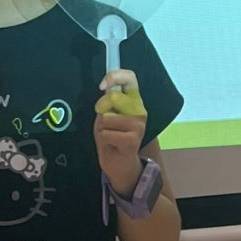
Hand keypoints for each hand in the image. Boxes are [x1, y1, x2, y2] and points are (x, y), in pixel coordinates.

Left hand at [93, 68, 146, 197]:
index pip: (130, 78)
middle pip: (114, 98)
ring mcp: (139, 125)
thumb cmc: (110, 136)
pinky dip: (103, 140)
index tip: (102, 85)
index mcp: (133, 100)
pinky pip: (107, 134)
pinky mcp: (134, 140)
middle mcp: (140, 110)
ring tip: (110, 136)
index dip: (115, 76)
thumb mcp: (106, 114)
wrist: (118, 164)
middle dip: (101, 110)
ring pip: (107, 118)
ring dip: (101, 129)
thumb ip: (108, 102)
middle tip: (104, 123)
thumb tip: (106, 91)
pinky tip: (112, 145)